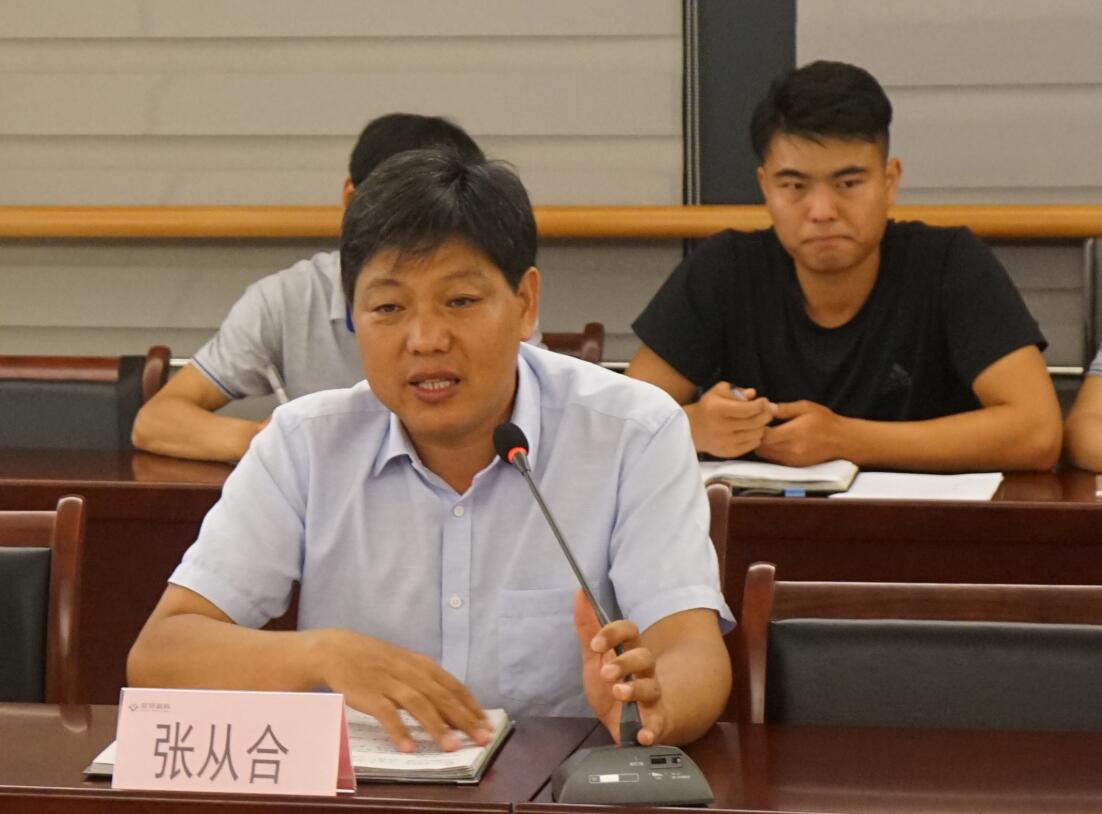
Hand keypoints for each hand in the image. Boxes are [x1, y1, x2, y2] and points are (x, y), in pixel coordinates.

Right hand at [317, 629, 490, 752]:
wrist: (338, 650)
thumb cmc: (378, 661)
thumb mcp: (407, 665)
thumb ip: (428, 683)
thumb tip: (455, 707)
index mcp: (422, 665)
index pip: (454, 686)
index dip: (471, 706)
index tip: (487, 724)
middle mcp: (410, 672)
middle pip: (442, 697)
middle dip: (464, 719)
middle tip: (481, 739)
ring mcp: (390, 682)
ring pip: (418, 704)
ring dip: (436, 727)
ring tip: (451, 747)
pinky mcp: (369, 693)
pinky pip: (386, 713)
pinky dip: (398, 730)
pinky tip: (408, 747)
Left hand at [573, 590, 667, 744]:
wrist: (623, 726)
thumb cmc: (609, 686)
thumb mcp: (594, 658)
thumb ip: (587, 628)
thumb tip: (579, 592)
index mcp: (628, 652)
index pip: (630, 631)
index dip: (614, 633)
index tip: (595, 644)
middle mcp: (643, 672)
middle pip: (644, 657)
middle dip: (625, 662)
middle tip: (605, 673)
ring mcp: (650, 697)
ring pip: (651, 687)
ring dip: (635, 689)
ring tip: (617, 693)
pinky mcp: (654, 723)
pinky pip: (658, 725)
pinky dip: (651, 730)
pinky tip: (643, 734)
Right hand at [685, 382, 776, 457]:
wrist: (692, 430)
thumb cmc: (708, 407)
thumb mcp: (718, 392)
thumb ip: (737, 390)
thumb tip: (753, 393)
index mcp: (718, 409)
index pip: (748, 409)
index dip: (761, 404)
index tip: (763, 400)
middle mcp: (721, 427)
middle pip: (755, 422)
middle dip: (766, 414)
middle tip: (767, 409)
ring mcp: (725, 442)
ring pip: (756, 434)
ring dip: (762, 426)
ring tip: (758, 419)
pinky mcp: (729, 452)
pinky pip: (752, 444)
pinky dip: (756, 436)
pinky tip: (752, 430)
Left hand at [757, 400, 848, 465]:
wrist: (843, 441)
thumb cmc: (825, 421)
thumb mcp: (806, 407)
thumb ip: (784, 408)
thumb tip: (766, 407)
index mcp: (793, 434)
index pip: (764, 436)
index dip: (756, 428)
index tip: (757, 419)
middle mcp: (791, 450)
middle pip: (761, 447)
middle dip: (755, 437)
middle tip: (757, 425)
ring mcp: (792, 460)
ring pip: (765, 455)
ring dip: (761, 445)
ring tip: (765, 432)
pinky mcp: (794, 465)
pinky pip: (774, 459)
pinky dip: (769, 451)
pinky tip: (774, 441)